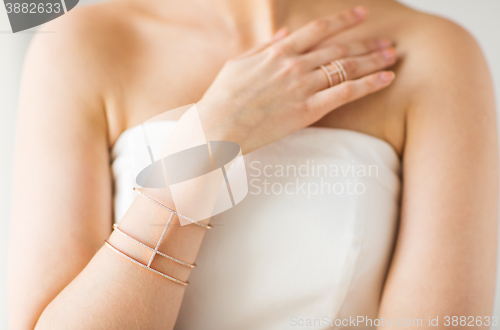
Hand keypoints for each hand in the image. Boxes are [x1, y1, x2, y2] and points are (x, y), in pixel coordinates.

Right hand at [196, 6, 396, 153]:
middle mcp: (294, 64)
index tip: (362, 14)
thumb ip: (264, 47)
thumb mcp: (238, 63)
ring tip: (393, 56)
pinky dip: (368, 84)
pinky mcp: (307, 110)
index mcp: (278, 51)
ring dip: (373, 59)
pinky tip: (386, 78)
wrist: (218, 126)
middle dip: (366, 42)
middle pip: (339, 48)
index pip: (319, 29)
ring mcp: (302, 86)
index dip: (343, 20)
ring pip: (346, 67)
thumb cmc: (222, 97)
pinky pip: (345, 93)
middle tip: (387, 40)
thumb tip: (283, 34)